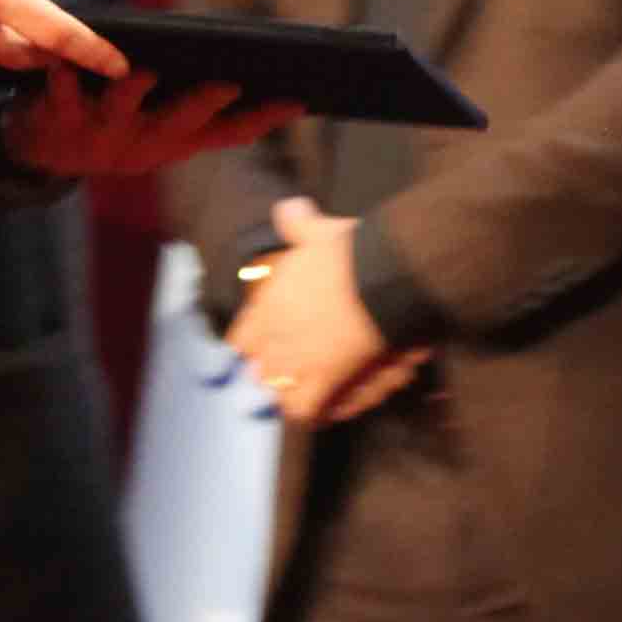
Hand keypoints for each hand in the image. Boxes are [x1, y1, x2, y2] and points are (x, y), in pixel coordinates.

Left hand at [4, 73, 289, 180]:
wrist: (44, 153)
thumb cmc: (117, 127)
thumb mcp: (164, 129)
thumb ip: (203, 110)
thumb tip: (254, 74)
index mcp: (174, 141)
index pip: (227, 133)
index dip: (262, 120)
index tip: (296, 101)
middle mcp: (144, 143)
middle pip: (179, 125)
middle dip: (203, 106)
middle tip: (227, 85)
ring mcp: (103, 135)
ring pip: (122, 112)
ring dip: (132, 93)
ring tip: (142, 72)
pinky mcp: (61, 121)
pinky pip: (62, 99)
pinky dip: (63, 81)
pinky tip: (62, 62)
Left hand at [226, 195, 410, 421]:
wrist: (381, 275)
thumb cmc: (349, 251)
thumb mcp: (318, 230)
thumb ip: (297, 223)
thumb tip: (288, 208)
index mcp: (268, 305)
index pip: (240, 341)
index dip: (251, 346)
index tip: (260, 348)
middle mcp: (276, 338)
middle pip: (258, 372)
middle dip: (271, 373)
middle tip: (288, 371)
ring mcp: (298, 362)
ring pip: (279, 395)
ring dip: (290, 395)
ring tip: (305, 393)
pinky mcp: (327, 381)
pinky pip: (308, 411)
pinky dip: (316, 413)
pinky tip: (326, 410)